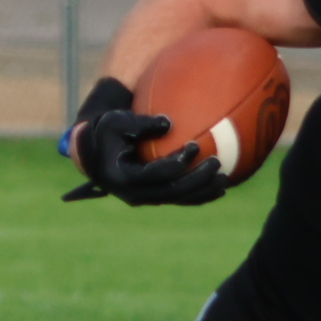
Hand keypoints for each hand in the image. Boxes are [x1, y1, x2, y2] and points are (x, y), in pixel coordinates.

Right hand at [61, 77, 226, 206]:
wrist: (96, 151)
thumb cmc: (108, 130)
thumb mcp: (117, 121)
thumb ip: (142, 123)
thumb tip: (169, 123)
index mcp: (124, 178)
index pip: (157, 173)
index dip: (179, 162)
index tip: (196, 145)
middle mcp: (134, 194)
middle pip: (172, 191)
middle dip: (198, 180)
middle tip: (217, 163)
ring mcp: (145, 199)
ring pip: (179, 199)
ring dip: (203, 192)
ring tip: (224, 180)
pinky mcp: (154, 197)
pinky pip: (180, 199)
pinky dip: (199, 195)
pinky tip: (219, 188)